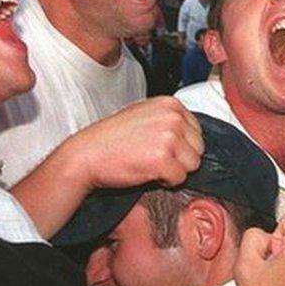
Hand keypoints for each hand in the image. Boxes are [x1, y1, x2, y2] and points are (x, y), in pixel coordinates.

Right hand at [62, 96, 202, 189]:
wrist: (85, 155)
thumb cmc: (111, 139)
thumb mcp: (144, 114)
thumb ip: (169, 119)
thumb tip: (190, 134)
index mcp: (170, 104)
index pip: (197, 131)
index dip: (180, 145)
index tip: (159, 147)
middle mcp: (173, 117)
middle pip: (198, 148)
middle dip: (180, 158)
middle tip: (153, 157)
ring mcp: (169, 137)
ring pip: (193, 165)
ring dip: (174, 170)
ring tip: (150, 164)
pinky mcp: (163, 159)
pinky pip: (180, 179)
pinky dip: (165, 182)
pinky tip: (147, 172)